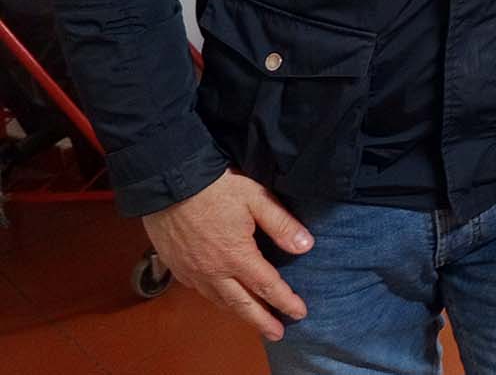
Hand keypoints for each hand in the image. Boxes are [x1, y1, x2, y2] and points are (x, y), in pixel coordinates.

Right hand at [141, 169, 312, 340]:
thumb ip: (281, 224)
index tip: (300, 313)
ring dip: (239, 313)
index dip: (285, 301)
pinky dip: (217, 300)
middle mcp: (213, 271)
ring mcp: (192, 272)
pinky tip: (224, 299)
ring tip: (254, 321)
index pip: (267, 286)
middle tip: (277, 334)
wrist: (168, 183)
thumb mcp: (256, 199)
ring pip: (219, 301)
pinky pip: (201, 291)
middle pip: (242, 304)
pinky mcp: (177, 267)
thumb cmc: (215, 188)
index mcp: (237, 256)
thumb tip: (306, 246)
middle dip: (262, 321)